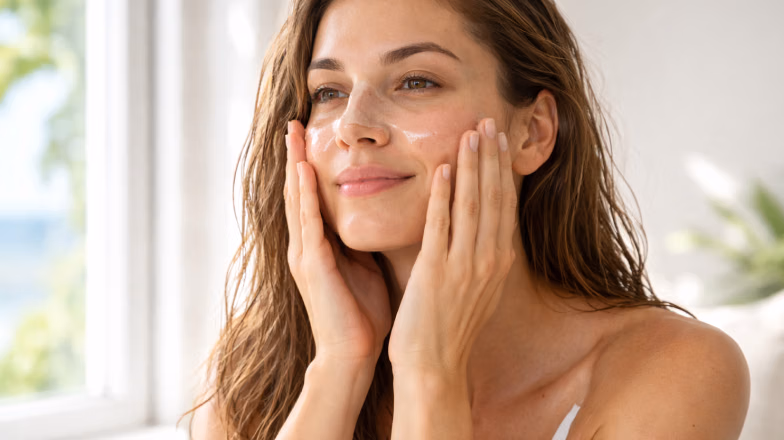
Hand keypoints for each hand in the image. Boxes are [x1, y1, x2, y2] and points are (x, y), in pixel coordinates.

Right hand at [285, 120, 391, 363]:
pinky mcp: (311, 266)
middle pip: (297, 190)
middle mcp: (304, 245)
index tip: (312, 133)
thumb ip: (361, 237)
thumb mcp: (363, 263)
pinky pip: (308, 223)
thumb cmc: (363, 312)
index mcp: (318, 245)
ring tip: (292, 133)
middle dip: (295, 156)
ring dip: (294, 165)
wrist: (353, 354)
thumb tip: (378, 210)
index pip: (311, 195)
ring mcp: (304, 254)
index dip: (309, 164)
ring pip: (296, 200)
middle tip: (293, 121)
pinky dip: (304, 195)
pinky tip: (303, 171)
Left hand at [387, 118, 517, 375]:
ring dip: (471, 166)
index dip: (501, 169)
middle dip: (491, 157)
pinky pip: (440, 226)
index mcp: (498, 263)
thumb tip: (482, 231)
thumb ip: (479, 257)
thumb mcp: (476, 289)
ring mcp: (463, 266)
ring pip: (471, 205)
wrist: (435, 368)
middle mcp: (488, 260)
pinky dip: (442, 196)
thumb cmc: (450, 330)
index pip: (503, 205)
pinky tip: (441, 170)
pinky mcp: (436, 272)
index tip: (499, 139)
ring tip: (471, 133)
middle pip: (493, 198)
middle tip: (489, 121)